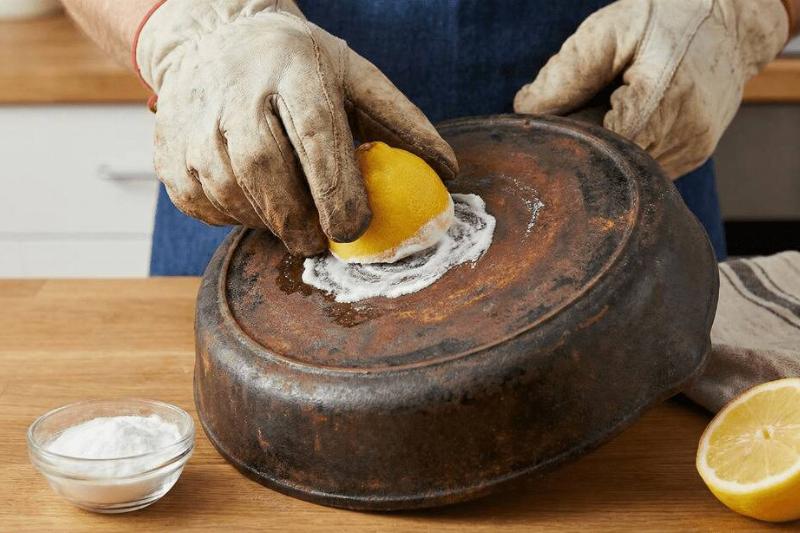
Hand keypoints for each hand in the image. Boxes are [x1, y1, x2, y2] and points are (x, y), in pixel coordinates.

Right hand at [136, 0, 457, 254]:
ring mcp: (194, 121)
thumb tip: (448, 173)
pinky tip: (253, 203)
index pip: (315, 137)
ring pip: (230, 194)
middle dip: (299, 220)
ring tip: (289, 217)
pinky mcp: (168, 152)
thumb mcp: (354, 76)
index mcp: (293, 70)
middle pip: (265, 171)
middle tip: (320, 240)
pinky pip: (203, 205)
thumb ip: (402, 122)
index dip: (337, 191)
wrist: (213, 41)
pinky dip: (233, 218)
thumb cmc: (297, 66)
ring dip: (267, 222)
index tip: (355, 228)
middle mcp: (236, 92)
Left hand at [514, 0, 788, 178]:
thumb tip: (527, 113)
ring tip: (609, 106)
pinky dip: (624, 148)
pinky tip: (626, 118)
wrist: (731, 20)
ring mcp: (690, 151)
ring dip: (605, 146)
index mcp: (662, 101)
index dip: (568, 138)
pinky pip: (642, 166)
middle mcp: (682, 135)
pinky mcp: (692, 156)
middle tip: (580, 108)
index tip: (556, 121)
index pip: (596, 147)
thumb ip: (566, 74)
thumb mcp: (610, 31)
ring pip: (624, 171)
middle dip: (584, 143)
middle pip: (609, 164)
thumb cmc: (667, 18)